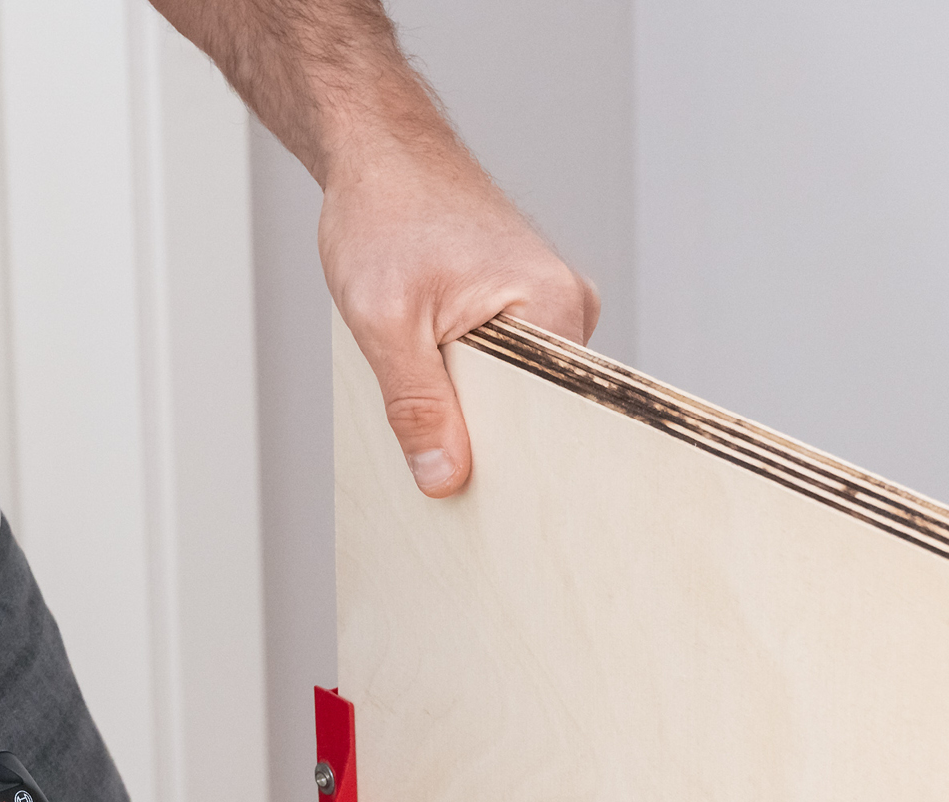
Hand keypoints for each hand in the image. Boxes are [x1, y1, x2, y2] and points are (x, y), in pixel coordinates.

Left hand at [321, 140, 597, 496]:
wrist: (378, 153)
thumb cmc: (382, 214)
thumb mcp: (384, 319)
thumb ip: (416, 404)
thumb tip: (444, 479)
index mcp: (555, 305)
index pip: (556, 415)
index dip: (515, 461)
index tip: (484, 501)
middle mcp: (569, 305)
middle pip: (540, 410)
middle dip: (491, 441)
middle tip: (443, 472)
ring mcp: (551, 306)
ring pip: (519, 394)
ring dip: (476, 412)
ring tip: (435, 417)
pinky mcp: (526, 309)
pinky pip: (508, 370)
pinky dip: (471, 386)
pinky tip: (438, 388)